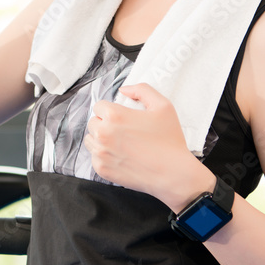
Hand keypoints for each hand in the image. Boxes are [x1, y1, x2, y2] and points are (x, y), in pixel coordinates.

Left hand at [85, 83, 211, 208]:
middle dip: (105, 124)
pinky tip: (121, 157)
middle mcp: (103, 134)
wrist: (173, 174)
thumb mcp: (163, 106)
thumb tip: (123, 90)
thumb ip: (142, 90)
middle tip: (123, 131)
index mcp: (114, 116)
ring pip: (91, 139)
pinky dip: (104, 156)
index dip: (110, 110)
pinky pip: (94, 158)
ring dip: (101, 139)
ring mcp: (101, 153)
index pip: (98, 106)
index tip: (122, 117)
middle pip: (93, 122)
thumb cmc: (169, 140)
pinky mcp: (102, 169)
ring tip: (120, 144)